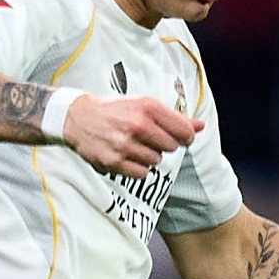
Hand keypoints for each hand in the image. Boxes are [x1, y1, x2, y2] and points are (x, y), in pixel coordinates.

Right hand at [64, 95, 199, 177]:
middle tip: (148, 138)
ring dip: (149, 156)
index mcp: (148, 107)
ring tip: (133, 145)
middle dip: (164, 145)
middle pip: (171, 147)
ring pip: (157, 161)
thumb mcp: (144, 105)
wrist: (77, 118)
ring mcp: (125, 145)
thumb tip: (200, 126)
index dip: (185, 136)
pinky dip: (138, 167)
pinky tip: (126, 155)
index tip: (179, 136)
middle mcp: (138, 125)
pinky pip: (142, 173)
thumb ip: (174, 117)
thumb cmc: (115, 111)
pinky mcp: (114, 162)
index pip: (184, 131)